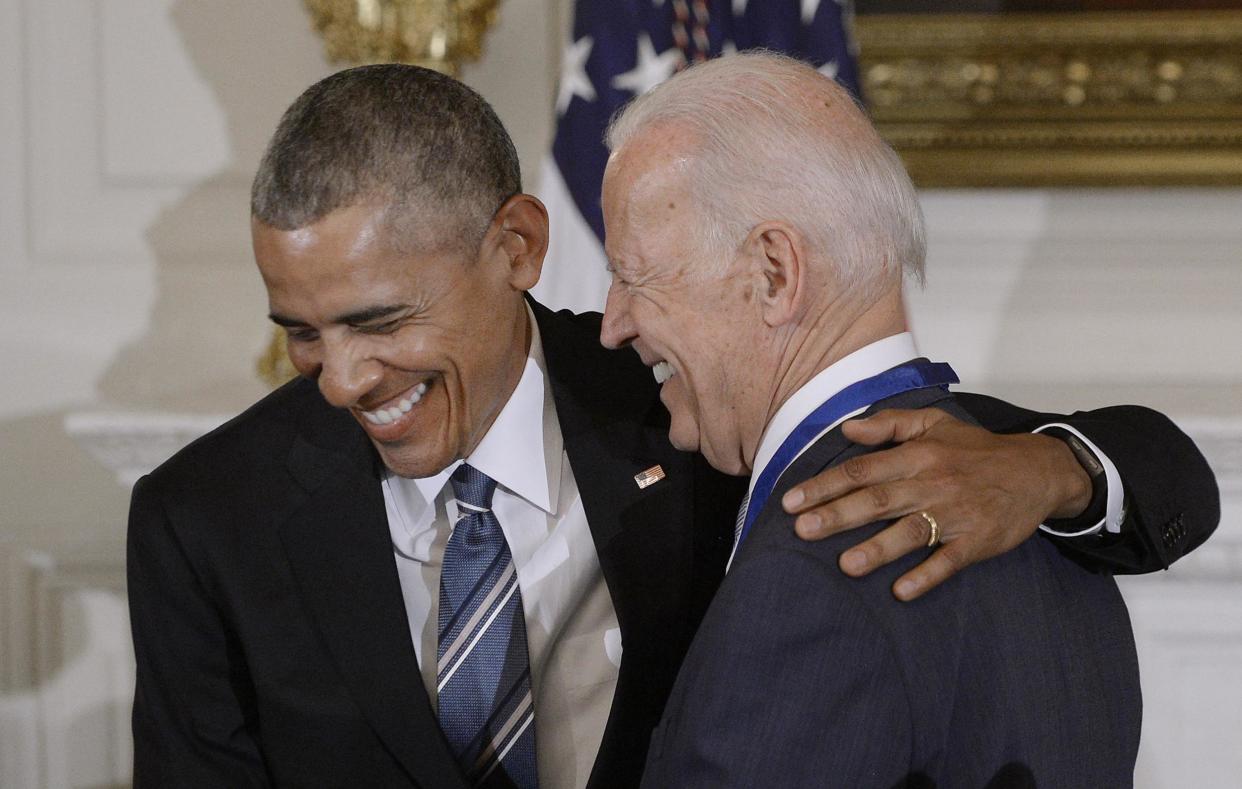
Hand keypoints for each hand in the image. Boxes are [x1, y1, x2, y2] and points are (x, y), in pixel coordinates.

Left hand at [781, 408, 1092, 600]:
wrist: (1037, 470)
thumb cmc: (976, 449)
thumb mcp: (934, 423)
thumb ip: (889, 424)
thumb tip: (847, 428)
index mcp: (917, 455)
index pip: (861, 471)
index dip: (825, 485)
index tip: (791, 501)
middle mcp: (931, 483)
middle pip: (878, 501)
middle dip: (837, 516)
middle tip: (802, 530)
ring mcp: (956, 514)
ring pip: (911, 532)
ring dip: (878, 549)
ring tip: (845, 565)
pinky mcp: (978, 540)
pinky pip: (949, 560)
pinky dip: (927, 575)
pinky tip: (902, 591)